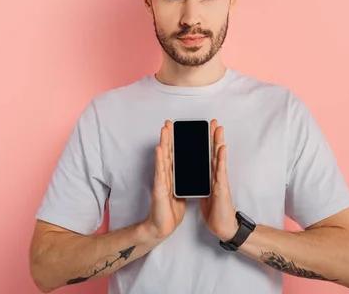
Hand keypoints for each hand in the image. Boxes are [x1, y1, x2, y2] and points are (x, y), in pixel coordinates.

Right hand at [143, 120, 186, 239]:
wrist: (163, 227)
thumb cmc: (170, 211)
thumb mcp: (181, 192)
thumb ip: (182, 181)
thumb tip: (188, 172)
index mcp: (172, 176)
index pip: (174, 155)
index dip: (175, 142)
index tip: (176, 129)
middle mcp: (165, 176)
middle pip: (167, 153)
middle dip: (168, 137)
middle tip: (168, 123)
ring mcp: (161, 181)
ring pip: (163, 158)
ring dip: (164, 143)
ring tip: (164, 130)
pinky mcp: (160, 189)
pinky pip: (161, 172)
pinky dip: (160, 160)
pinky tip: (160, 149)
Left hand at [200, 120, 238, 241]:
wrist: (223, 227)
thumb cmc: (215, 212)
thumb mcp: (205, 194)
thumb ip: (202, 182)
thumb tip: (196, 174)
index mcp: (209, 177)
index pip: (207, 156)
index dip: (205, 143)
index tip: (204, 130)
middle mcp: (216, 176)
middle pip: (214, 153)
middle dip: (213, 137)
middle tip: (214, 122)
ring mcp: (220, 180)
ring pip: (218, 157)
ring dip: (218, 142)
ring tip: (218, 128)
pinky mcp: (221, 187)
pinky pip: (221, 170)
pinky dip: (221, 158)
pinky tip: (222, 147)